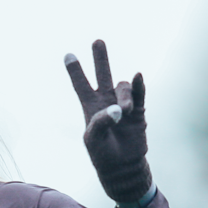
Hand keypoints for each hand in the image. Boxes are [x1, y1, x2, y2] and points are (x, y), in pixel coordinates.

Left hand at [64, 40, 152, 204]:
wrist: (123, 166)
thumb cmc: (103, 154)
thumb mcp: (94, 139)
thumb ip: (102, 121)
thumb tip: (119, 109)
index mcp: (90, 107)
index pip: (80, 85)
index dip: (75, 71)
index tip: (67, 54)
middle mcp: (106, 101)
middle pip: (103, 75)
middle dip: (100, 58)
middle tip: (97, 41)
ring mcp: (124, 104)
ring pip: (123, 87)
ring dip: (124, 96)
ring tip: (124, 112)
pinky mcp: (139, 111)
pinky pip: (139, 93)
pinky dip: (138, 85)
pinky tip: (137, 76)